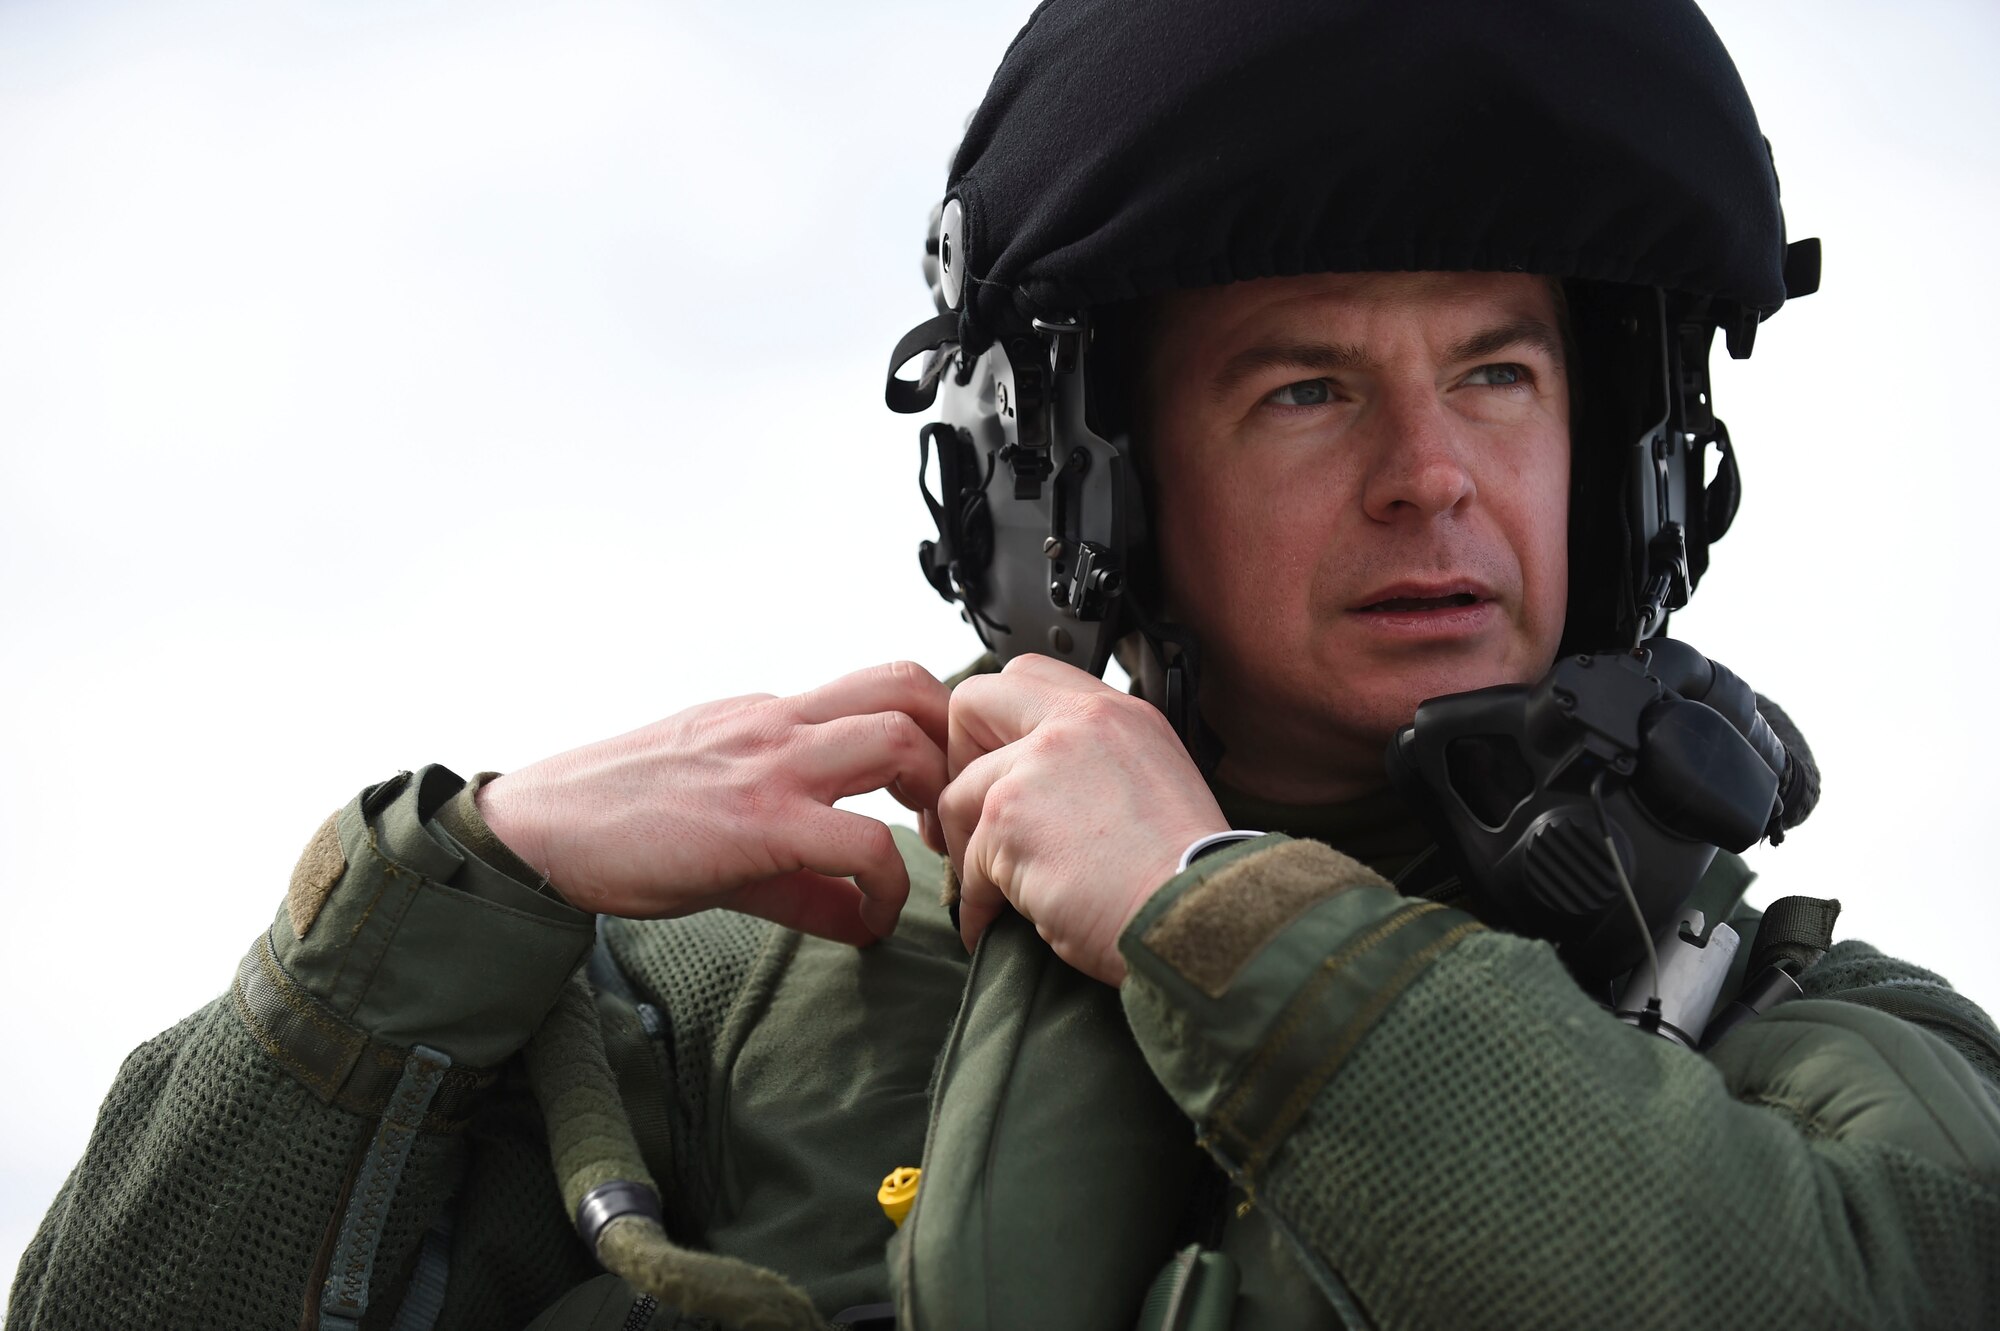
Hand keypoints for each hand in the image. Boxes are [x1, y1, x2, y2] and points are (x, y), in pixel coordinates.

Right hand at [476, 660, 949, 944]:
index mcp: (772, 714)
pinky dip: (886, 884)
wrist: (539, 831)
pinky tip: (872, 918)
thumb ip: (803, 867)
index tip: (936, 799)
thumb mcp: (724, 821)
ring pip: (897, 741)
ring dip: (934, 799)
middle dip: (952, 747)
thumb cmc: (618, 821)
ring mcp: (769, 765)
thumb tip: (861, 916)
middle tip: (949, 814)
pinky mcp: (757, 822)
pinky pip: (861, 842)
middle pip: (911, 686)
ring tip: (924, 855)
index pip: (883, 686)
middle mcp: (779, 722)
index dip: (932, 734)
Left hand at [939, 654, 1228, 983]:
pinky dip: (978, 902)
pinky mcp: (1010, 821)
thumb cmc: (1182, 875)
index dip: (997, 723)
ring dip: (969, 850)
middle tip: (976, 816)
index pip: (1025, 675)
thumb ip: (1095, 761)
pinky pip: (968, 863)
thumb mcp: (1155, 783)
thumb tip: (1042, 784)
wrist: (1196, 921)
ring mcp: (1037, 768)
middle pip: (971, 704)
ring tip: (997, 890)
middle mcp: (1076, 725)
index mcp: (1116, 714)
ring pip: (958, 796)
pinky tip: (998, 924)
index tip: (1001, 768)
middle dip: (958, 760)